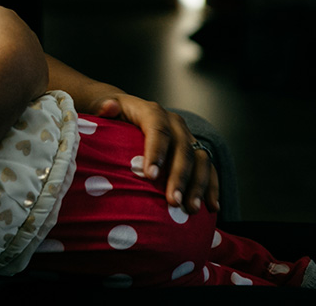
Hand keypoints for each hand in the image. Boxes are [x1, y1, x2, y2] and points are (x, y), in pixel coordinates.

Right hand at [0, 0, 48, 101]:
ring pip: (17, 57)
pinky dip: (15, 79)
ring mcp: (34, 52)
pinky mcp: (38, 73)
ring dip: (5, 63)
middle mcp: (24, 31)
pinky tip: (4, 84)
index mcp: (6, 16)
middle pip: (6, 38)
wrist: (7, 63)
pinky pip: (25, 75)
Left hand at [92, 94, 219, 212]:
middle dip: (179, 176)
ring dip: (198, 185)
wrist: (126, 111)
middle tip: (173, 201)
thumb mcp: (103, 106)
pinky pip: (208, 168)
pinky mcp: (194, 150)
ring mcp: (186, 136)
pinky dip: (211, 187)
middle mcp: (173, 122)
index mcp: (151, 112)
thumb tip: (108, 106)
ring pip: (200, 159)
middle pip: (182, 148)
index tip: (150, 176)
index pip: (157, 129)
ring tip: (190, 209)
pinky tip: (212, 207)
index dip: (156, 152)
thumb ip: (103, 107)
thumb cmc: (112, 114)